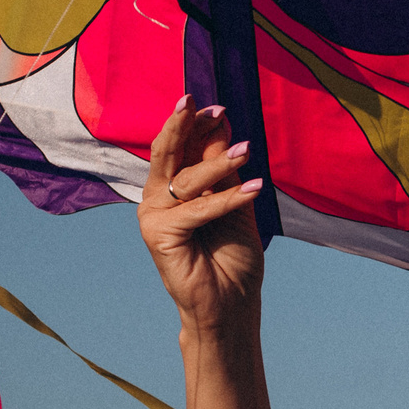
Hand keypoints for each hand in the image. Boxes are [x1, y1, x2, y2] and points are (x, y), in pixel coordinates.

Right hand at [139, 97, 263, 329]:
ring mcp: (153, 215)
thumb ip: (225, 170)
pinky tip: (255, 189)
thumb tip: (220, 125)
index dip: (196, 125)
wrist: (230, 305)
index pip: (181, 148)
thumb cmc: (233, 259)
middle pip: (168, 153)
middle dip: (184, 125)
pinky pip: (197, 208)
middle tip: (202, 103)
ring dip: (220, 163)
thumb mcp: (235, 206)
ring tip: (248, 151)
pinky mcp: (158, 234)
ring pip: (186, 178)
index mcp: (173, 189)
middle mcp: (157, 198)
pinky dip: (227, 199)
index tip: (217, 106)